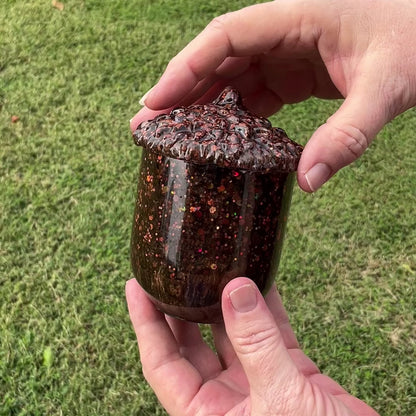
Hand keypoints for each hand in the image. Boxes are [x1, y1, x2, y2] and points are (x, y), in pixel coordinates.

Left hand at [126, 277, 378, 414]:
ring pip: (233, 333)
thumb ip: (258, 344)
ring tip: (215, 267)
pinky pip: (273, 332)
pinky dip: (267, 306)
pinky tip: (260, 279)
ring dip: (227, 301)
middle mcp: (227, 398)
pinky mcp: (290, 373)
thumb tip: (237, 290)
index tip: (136, 287)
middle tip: (173, 270)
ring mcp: (259, 383)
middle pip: (193, 343)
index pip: (162, 362)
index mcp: (206, 414)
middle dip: (182, 306)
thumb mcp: (279, 399)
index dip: (146, 323)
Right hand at [130, 0, 415, 191]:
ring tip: (173, 138)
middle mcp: (283, 34)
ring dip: (202, 108)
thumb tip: (309, 182)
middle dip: (180, 93)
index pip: (224, 38)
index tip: (154, 101)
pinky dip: (234, 119)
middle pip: (216, 60)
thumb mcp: (388, 86)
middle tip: (147, 126)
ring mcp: (287, 56)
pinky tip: (221, 142)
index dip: (184, 68)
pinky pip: (254, 96)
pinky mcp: (294, 76)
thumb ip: (350, 134)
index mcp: (295, 18)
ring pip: (231, 79)